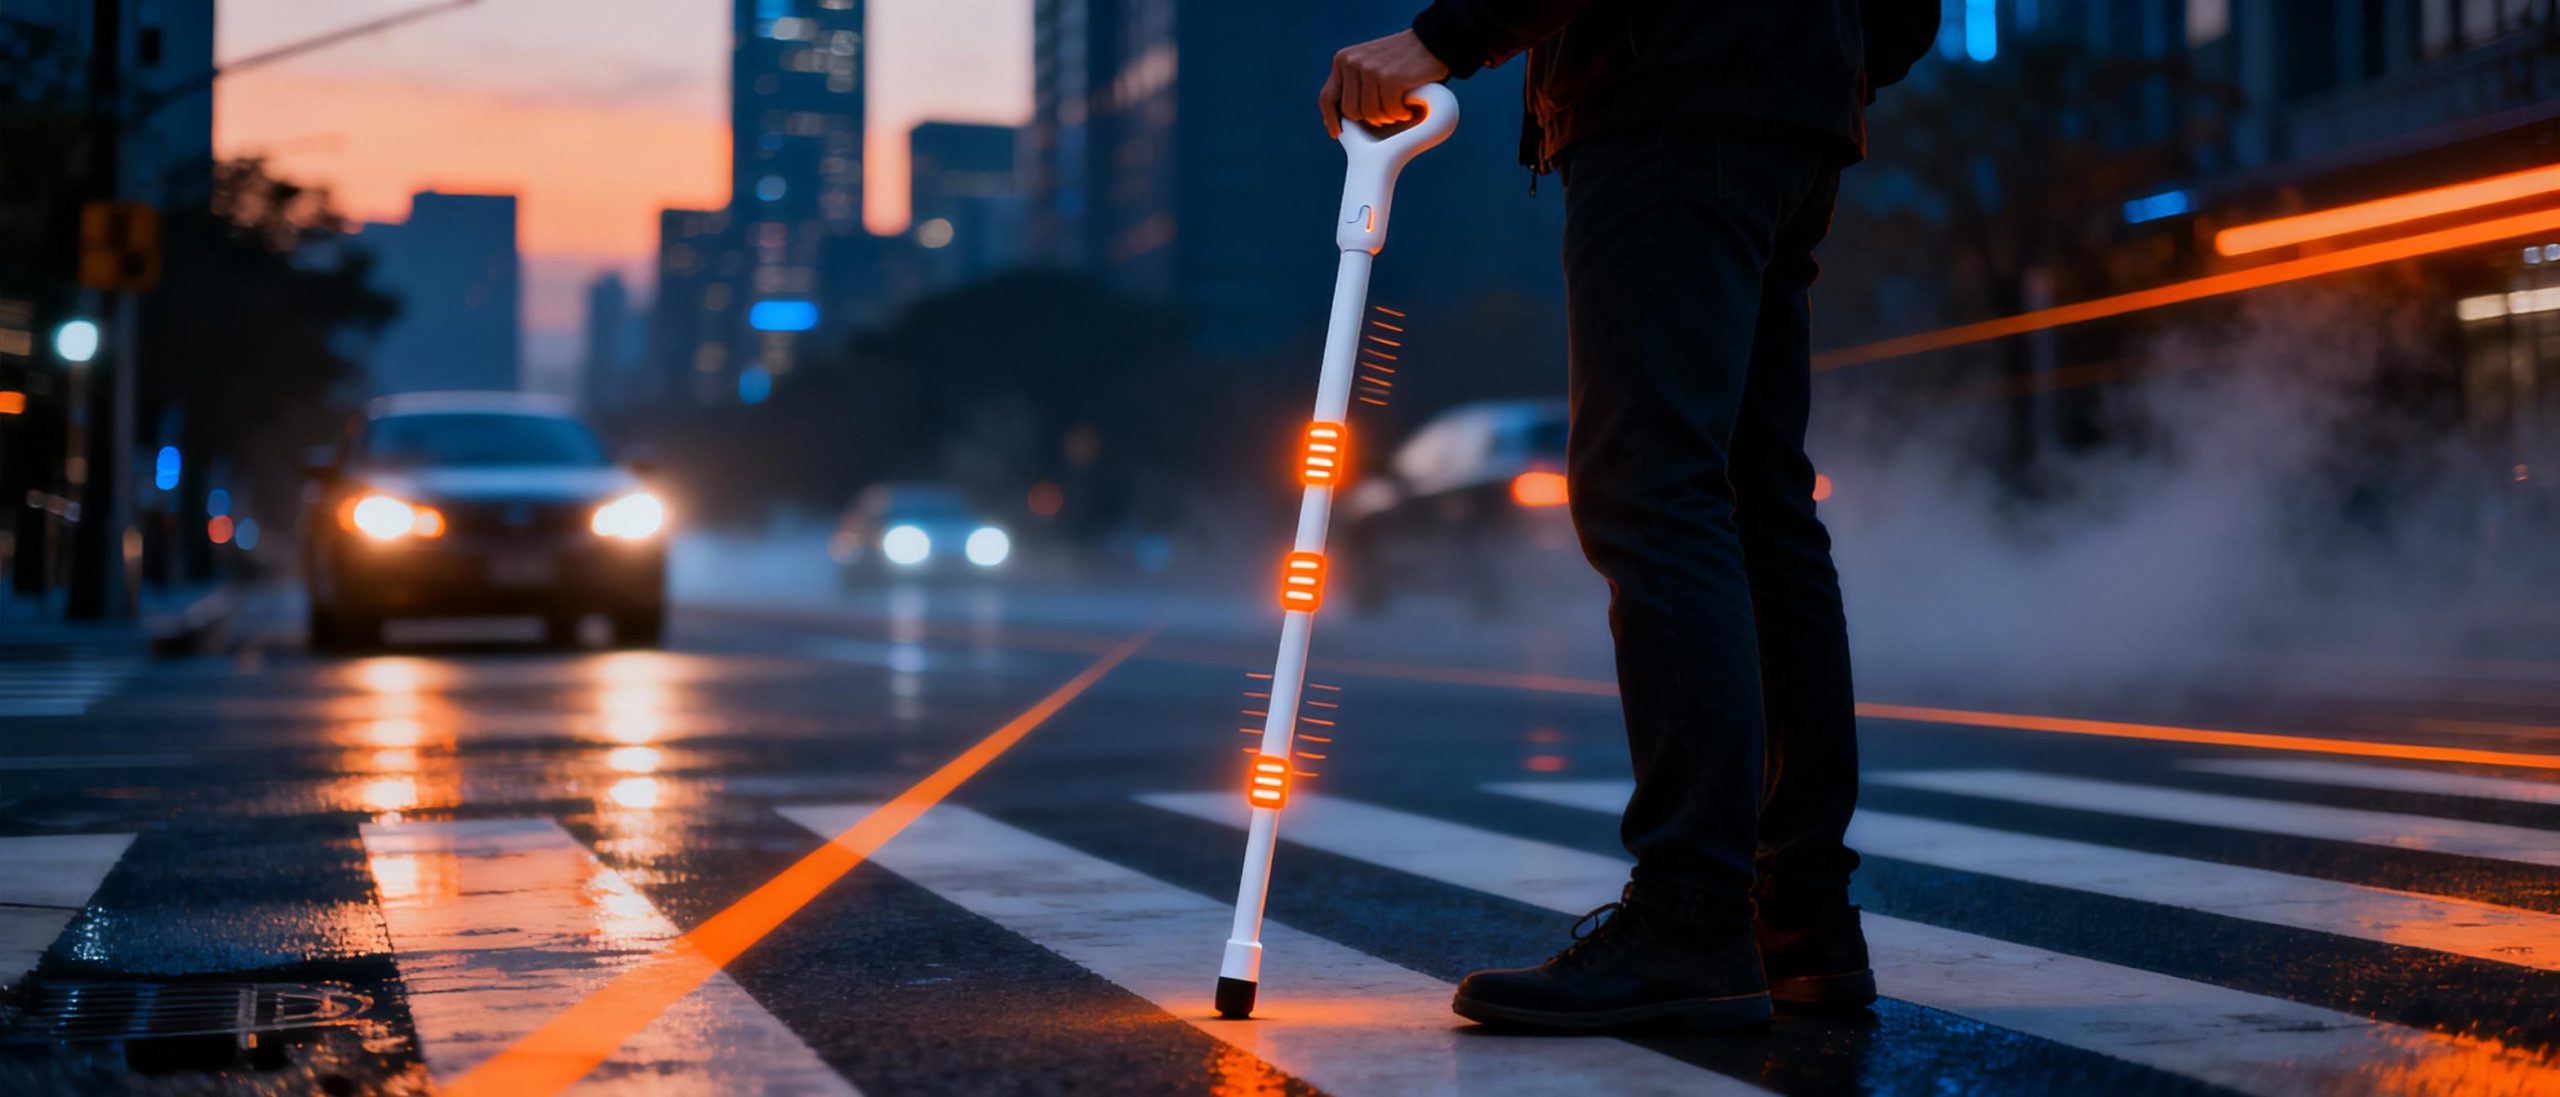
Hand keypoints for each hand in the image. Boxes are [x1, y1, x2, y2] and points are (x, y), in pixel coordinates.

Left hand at [1319, 30, 1449, 138]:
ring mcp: (1369, 69)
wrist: (1432, 42)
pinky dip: (1401, 114)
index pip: (1327, 97)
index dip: (1331, 119)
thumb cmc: (1402, 61)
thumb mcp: (1370, 67)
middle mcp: (1351, 62)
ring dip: (1387, 117)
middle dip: (1369, 120)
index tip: (1337, 134)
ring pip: (1370, 114)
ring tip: (1399, 108)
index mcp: (1343, 60)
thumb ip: (1355, 86)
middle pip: (1350, 112)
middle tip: (1388, 115)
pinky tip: (1409, 106)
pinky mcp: (1389, 78)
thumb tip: (1339, 122)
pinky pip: (1390, 111)